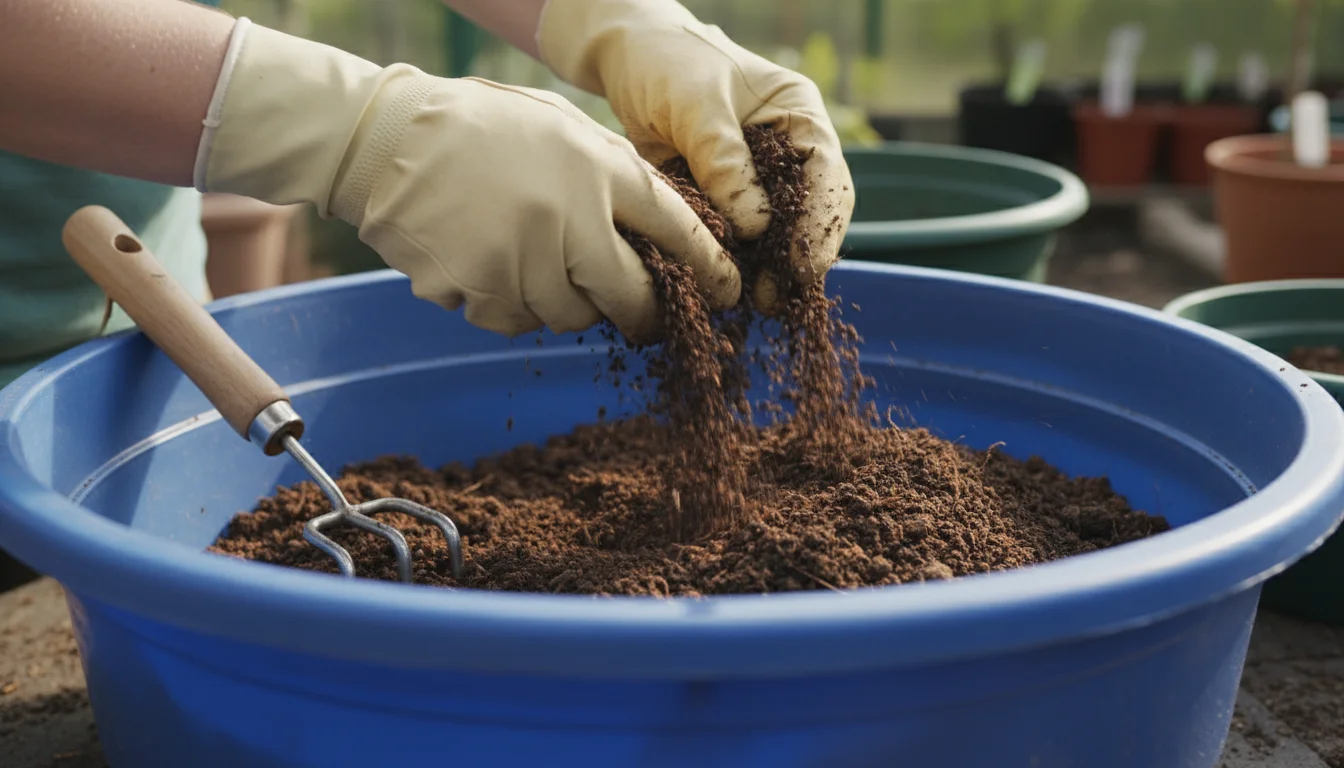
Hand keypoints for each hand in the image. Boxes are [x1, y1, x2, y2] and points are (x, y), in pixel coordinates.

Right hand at [196, 21, 737, 340]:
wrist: (385, 139)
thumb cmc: (481, 129)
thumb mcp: (564, 131)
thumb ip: (611, 178)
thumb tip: (656, 236)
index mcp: (597, 171)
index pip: (675, 228)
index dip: (708, 267)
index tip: (728, 292)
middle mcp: (567, 219)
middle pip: (628, 295)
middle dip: (642, 313)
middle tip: (643, 318)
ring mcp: (519, 260)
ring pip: (567, 316)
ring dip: (564, 303)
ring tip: (535, 262)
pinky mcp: (474, 290)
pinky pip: (512, 320)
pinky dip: (510, 305)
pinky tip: (489, 264)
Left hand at [537, 0, 855, 302]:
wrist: (628, 60)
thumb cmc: (669, 64)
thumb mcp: (697, 104)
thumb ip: (724, 160)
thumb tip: (755, 226)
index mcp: (799, 118)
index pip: (826, 176)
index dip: (820, 224)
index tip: (803, 265)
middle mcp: (787, 155)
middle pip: (811, 215)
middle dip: (797, 259)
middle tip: (773, 297)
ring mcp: (758, 182)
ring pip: (777, 235)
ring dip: (768, 271)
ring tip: (754, 303)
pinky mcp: (724, 203)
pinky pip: (738, 241)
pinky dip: (734, 265)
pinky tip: (724, 288)